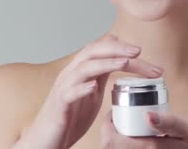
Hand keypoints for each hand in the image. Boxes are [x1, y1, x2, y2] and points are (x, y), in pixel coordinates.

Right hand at [17, 34, 162, 148]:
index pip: (101, 50)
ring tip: (124, 63)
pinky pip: (69, 93)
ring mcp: (64, 88)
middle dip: (117, 49)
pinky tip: (93, 87)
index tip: (143, 53)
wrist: (45, 139)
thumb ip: (102, 76)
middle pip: (93, 51)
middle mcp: (71, 74)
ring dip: (105, 63)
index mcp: (81, 71)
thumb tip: (121, 61)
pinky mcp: (59, 105)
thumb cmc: (68, 116)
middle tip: (139, 52)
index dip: (121, 48)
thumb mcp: (91, 92)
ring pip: (83, 68)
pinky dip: (81, 88)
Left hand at [100, 110, 187, 147]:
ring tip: (124, 128)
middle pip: (109, 146)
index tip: (113, 112)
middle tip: (118, 118)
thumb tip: (147, 114)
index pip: (110, 140)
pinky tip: (133, 140)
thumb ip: (169, 122)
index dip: (106, 124)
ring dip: (115, 141)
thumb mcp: (187, 132)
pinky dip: (123, 147)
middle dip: (109, 132)